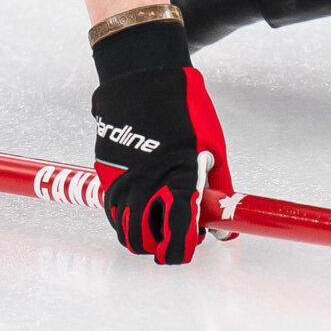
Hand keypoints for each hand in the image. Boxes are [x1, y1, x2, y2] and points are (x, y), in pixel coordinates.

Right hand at [90, 18, 233, 262]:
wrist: (143, 82)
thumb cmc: (186, 113)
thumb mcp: (214, 149)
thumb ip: (219, 191)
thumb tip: (224, 229)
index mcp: (178, 179)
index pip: (177, 234)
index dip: (184, 248)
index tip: (191, 245)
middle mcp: (145, 186)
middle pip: (145, 242)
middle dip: (162, 246)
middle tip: (177, 234)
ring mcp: (121, 182)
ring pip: (124, 231)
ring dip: (142, 236)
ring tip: (160, 222)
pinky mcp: (106, 175)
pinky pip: (113, 212)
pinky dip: (126, 219)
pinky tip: (143, 208)